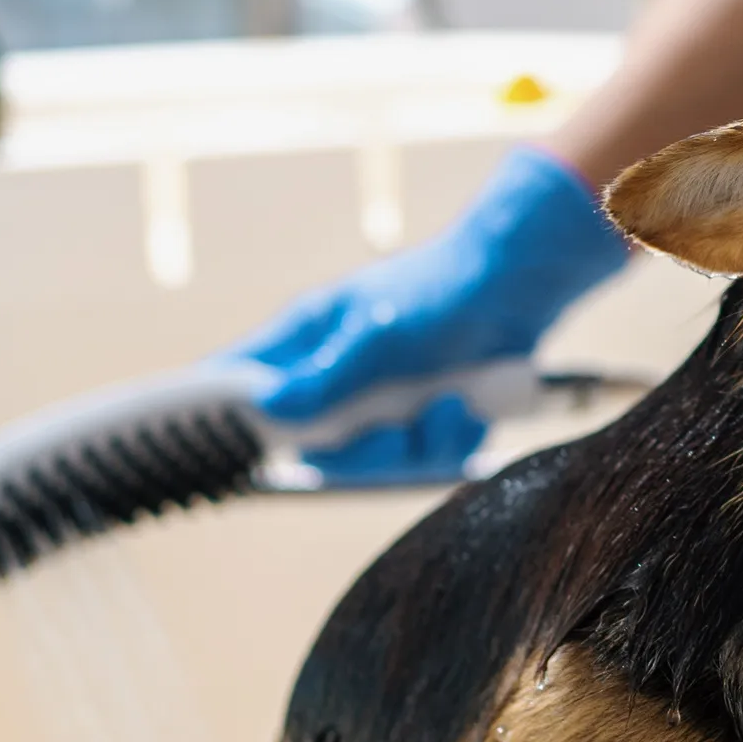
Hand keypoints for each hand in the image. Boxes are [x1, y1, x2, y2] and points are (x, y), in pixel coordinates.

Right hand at [237, 146, 627, 478]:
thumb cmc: (437, 289)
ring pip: (379, 459)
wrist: (517, 282)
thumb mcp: (375, 334)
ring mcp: (385, 396)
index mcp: (307, 338)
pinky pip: (427, 456)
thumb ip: (324, 376)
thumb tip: (267, 407)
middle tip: (396, 434)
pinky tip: (468, 407)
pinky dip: (452, 438)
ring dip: (419, 444)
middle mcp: (338, 373)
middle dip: (363, 453)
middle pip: (317, 447)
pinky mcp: (429, 414)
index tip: (230, 450)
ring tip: (449, 406)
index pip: (240, 377)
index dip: (225, 414)